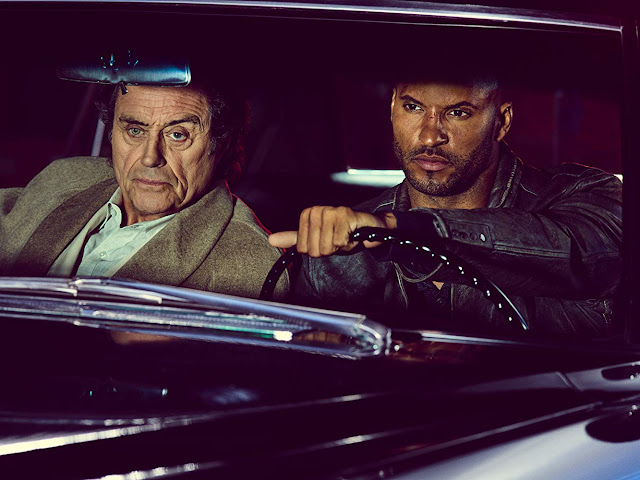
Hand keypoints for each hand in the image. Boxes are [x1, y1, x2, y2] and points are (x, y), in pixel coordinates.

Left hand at [268, 206, 396, 256]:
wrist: (370, 228)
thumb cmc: (344, 233)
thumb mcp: (317, 238)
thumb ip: (294, 239)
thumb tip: (271, 240)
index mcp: (308, 214)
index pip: (302, 248)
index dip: (317, 250)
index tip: (327, 241)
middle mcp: (318, 210)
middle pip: (314, 249)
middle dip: (329, 249)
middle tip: (338, 240)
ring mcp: (331, 211)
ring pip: (327, 246)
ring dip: (340, 247)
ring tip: (345, 237)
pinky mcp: (345, 215)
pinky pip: (339, 241)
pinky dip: (348, 243)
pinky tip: (353, 235)